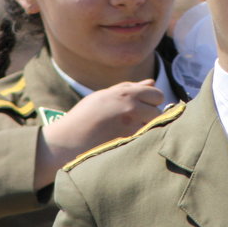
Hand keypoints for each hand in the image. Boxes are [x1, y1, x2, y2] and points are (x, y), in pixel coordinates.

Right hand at [33, 80, 164, 188]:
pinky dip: (141, 139)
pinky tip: (127, 140)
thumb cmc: (84, 116)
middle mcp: (132, 108)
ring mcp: (132, 127)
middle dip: (151, 115)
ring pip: (154, 126)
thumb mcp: (105, 96)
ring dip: (147, 128)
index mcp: (126, 93)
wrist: (68, 141)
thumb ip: (130, 88)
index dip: (151, 100)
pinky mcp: (131, 143)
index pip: (157, 94)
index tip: (142, 106)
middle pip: (159, 110)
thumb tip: (152, 82)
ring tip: (129, 131)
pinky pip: (146, 139)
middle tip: (136, 120)